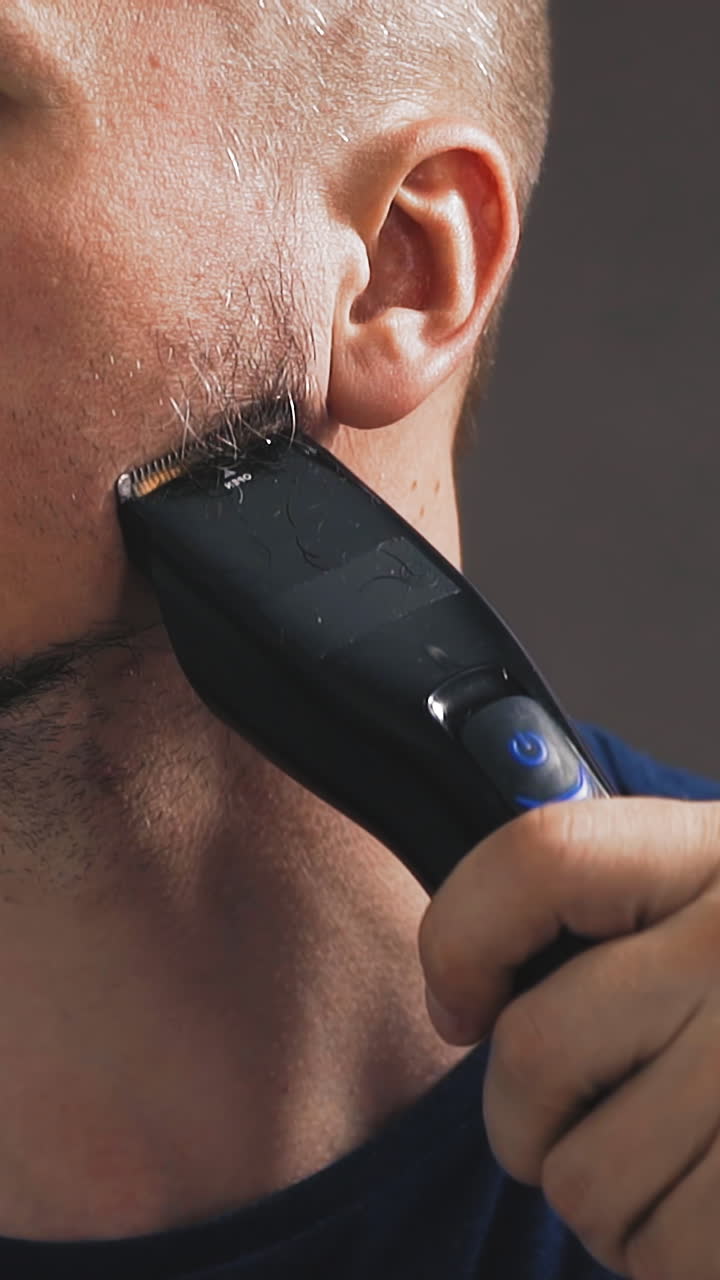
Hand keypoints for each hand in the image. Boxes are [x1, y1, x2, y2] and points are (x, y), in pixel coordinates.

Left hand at [418, 796, 719, 1278]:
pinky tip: (712, 1212)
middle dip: (525, 1121)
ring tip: (676, 1171)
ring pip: (586, 1181)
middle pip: (535, 1050)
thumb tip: (473, 999)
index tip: (462, 1005)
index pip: (540, 860)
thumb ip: (631, 916)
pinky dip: (669, 1259)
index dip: (462, 940)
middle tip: (571, 1126)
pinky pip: (668, 1257)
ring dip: (605, 1205)